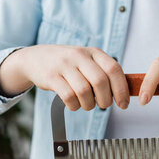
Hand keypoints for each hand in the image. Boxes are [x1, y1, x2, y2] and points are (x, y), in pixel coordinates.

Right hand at [0, 45, 129, 110]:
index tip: (124, 104)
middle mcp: (79, 55)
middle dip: (105, 100)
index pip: (114, 69)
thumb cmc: (67, 65)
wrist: (35, 58)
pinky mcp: (51, 76)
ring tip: (86, 104)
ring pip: (84, 91)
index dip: (121, 89)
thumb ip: (104, 74)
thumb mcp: (87, 62)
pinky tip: (74, 104)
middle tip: (103, 105)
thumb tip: (123, 95)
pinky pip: (68, 97)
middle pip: (100, 82)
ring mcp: (64, 65)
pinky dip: (74, 106)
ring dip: (88, 105)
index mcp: (93, 52)